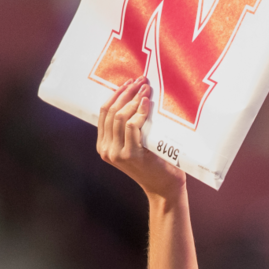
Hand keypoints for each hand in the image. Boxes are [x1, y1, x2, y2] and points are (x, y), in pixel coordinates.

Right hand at [96, 77, 185, 200]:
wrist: (165, 187)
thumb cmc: (155, 162)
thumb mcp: (137, 143)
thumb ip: (128, 127)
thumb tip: (132, 95)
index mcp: (104, 145)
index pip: (104, 112)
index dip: (116, 94)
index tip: (129, 82)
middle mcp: (106, 149)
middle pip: (111, 111)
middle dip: (126, 93)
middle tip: (140, 81)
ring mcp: (116, 153)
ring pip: (120, 117)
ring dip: (134, 100)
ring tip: (146, 89)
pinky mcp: (129, 155)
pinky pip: (132, 126)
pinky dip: (139, 113)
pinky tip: (147, 104)